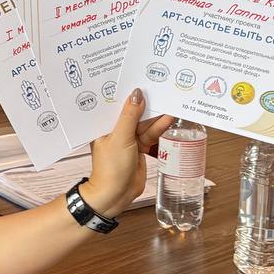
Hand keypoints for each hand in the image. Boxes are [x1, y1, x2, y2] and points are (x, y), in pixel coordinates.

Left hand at [83, 89, 172, 218]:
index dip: (128, 93)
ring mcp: (128, 139)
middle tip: (160, 89)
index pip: (116, 104)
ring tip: (170, 103)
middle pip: (133, 112)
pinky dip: (159, 128)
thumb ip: (130, 116)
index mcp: (103, 125)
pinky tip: (168, 119)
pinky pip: (150, 134)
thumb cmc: (110, 168)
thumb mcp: (121, 138)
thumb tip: (136, 95)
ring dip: (156, 116)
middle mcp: (115, 130)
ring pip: (144, 123)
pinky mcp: (139, 148)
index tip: (140, 78)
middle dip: (146, 103)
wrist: (115, 195)